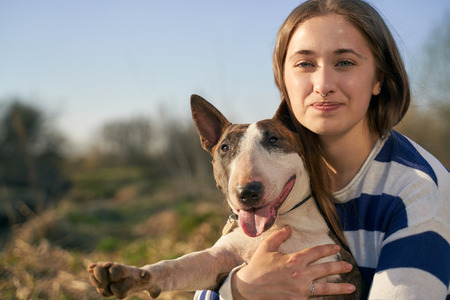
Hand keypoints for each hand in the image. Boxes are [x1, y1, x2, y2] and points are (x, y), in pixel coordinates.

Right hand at [231, 226, 355, 299]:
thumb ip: (279, 236)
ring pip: (325, 288)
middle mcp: (300, 275)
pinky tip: (332, 298)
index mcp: (294, 260)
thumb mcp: (266, 248)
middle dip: (339, 267)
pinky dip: (324, 299)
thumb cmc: (257, 267)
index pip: (316, 252)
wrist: (247, 289)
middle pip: (325, 270)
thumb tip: (289, 228)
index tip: (336, 248)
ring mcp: (300, 291)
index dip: (327, 249)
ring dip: (340, 287)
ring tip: (351, 287)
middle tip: (348, 266)